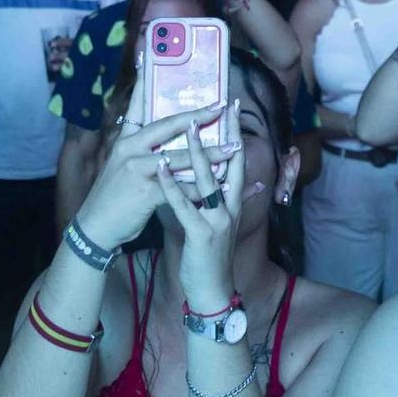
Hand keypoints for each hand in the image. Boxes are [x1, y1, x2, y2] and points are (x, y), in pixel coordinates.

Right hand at [73, 60, 234, 249]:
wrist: (95, 227)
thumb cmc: (114, 196)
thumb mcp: (124, 166)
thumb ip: (144, 150)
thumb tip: (165, 140)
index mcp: (125, 139)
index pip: (136, 103)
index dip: (144, 80)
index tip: (151, 54)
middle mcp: (129, 148)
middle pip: (166, 124)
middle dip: (196, 115)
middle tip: (220, 104)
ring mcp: (136, 168)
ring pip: (179, 156)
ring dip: (210, 153)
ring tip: (233, 147)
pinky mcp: (144, 190)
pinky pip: (179, 187)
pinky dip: (201, 187)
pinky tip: (220, 185)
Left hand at [155, 99, 243, 311]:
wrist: (212, 292)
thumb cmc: (209, 256)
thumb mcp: (219, 223)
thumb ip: (223, 200)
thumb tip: (227, 180)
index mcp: (234, 203)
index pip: (237, 161)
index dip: (235, 134)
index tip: (232, 107)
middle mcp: (230, 208)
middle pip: (228, 164)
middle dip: (223, 133)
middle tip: (216, 105)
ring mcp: (218, 220)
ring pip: (207, 181)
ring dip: (195, 153)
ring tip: (186, 126)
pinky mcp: (201, 234)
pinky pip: (184, 205)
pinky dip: (172, 185)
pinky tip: (160, 168)